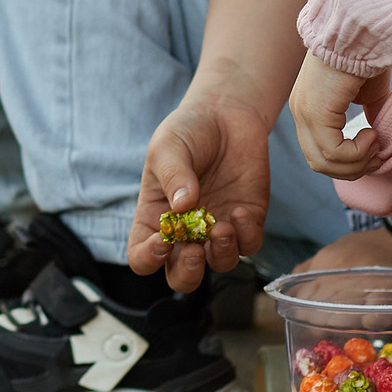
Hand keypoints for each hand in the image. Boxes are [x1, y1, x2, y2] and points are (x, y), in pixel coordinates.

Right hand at [126, 89, 271, 292]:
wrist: (227, 115)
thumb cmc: (188, 131)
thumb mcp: (168, 147)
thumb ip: (173, 175)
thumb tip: (183, 205)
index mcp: (154, 219)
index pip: (142, 256)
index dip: (148, 258)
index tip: (161, 240)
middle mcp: (185, 232)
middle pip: (181, 276)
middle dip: (187, 273)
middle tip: (192, 251)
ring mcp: (217, 229)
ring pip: (218, 264)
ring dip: (219, 254)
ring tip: (222, 228)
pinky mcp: (247, 221)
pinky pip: (249, 245)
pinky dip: (246, 236)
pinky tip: (241, 211)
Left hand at [288, 53, 388, 178]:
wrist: (361, 30)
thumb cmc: (366, 54)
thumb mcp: (367, 94)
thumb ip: (369, 116)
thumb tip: (379, 141)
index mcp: (309, 108)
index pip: (318, 153)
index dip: (348, 162)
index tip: (374, 152)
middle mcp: (300, 112)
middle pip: (318, 163)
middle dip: (352, 169)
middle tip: (377, 156)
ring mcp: (304, 112)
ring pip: (324, 162)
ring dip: (357, 161)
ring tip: (376, 141)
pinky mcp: (315, 112)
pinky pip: (333, 152)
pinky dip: (357, 152)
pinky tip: (371, 133)